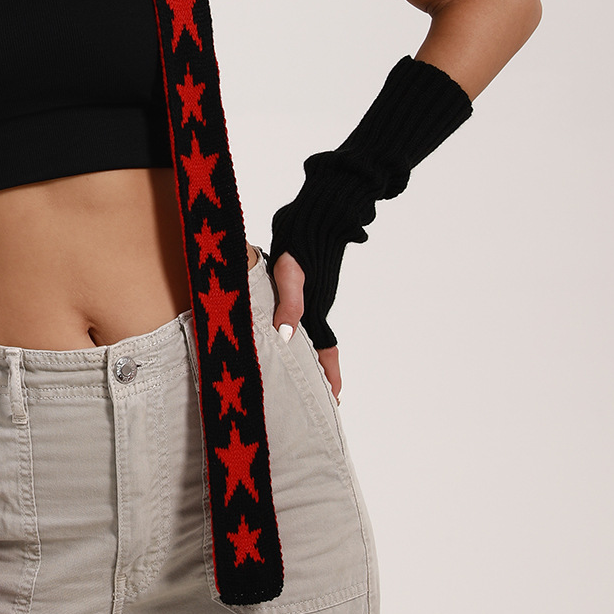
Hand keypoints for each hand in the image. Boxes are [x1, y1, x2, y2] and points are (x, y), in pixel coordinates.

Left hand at [271, 251, 341, 402]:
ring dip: (304, 354)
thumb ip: (289, 302)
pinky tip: (279, 336)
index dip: (330, 376)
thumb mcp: (290, 273)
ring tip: (295, 376)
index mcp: (314, 309)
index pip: (325, 351)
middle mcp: (313, 307)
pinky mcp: (298, 285)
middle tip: (313, 399)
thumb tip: (285, 336)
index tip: (334, 399)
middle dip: (318, 374)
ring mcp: (308, 297)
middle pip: (318, 348)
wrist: (314, 214)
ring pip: (307, 334)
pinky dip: (290, 332)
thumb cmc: (300, 241)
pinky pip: (295, 317)